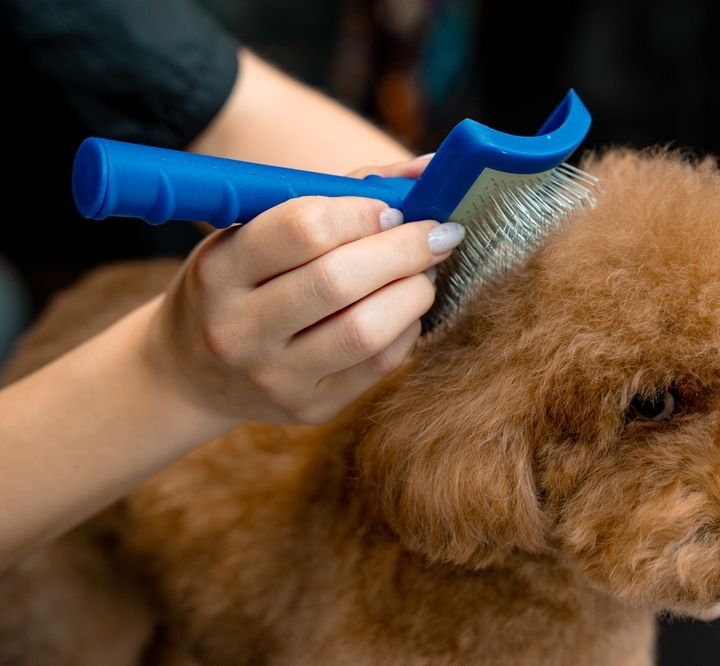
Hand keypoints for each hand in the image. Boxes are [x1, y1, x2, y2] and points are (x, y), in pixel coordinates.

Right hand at [145, 155, 463, 425]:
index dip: (362, 212)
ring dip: (413, 293)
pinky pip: (379, 366)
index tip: (393, 209)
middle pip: (339, 280)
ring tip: (424, 274)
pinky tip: (404, 312)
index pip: (301, 228)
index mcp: (220, 270)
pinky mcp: (309, 409)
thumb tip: (428, 168)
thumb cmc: (242, 284)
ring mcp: (273, 377)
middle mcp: (239, 328)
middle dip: (404, 250)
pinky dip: (407, 330)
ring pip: (366, 331)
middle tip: (436, 235)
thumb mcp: (256, 232)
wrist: (192, 373)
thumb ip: (337, 194)